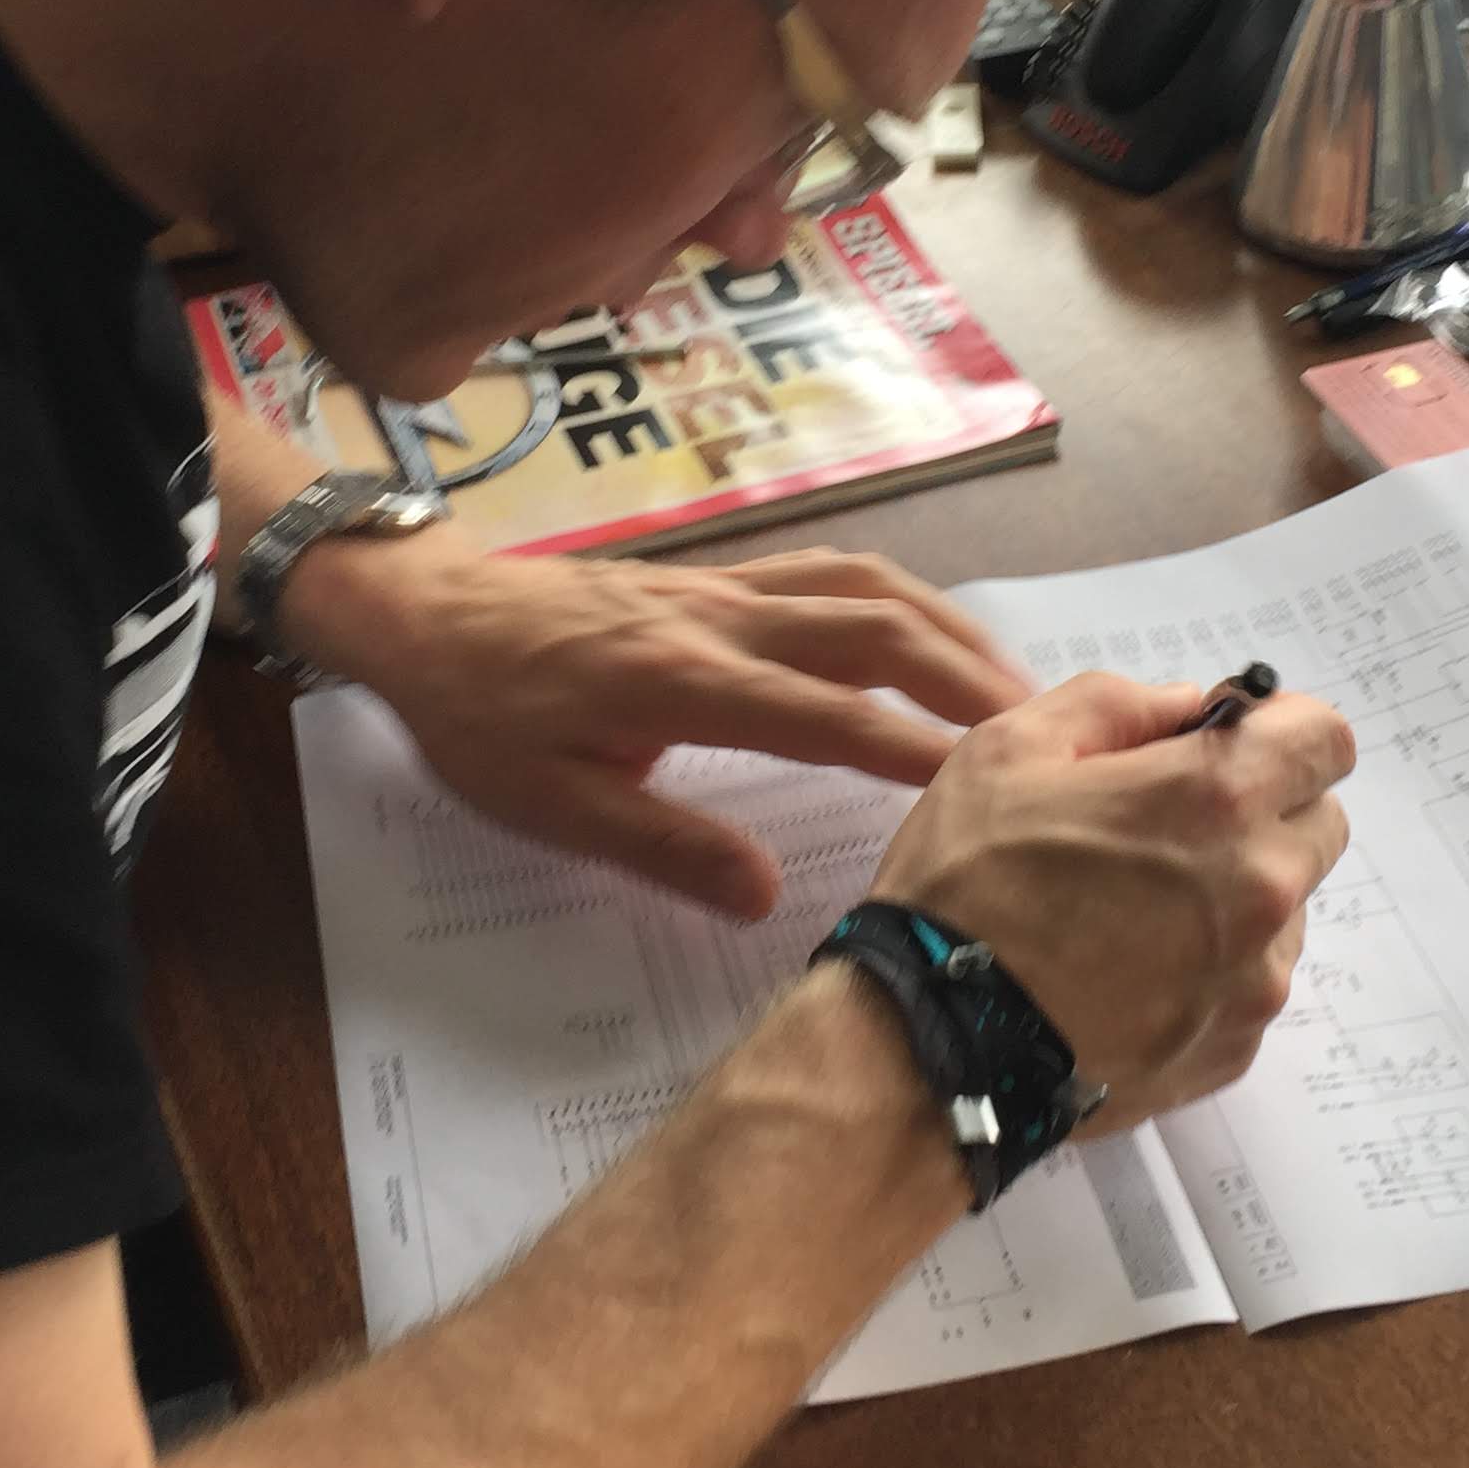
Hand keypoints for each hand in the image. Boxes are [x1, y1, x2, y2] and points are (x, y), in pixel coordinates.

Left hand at [279, 531, 1032, 917]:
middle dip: (966, 679)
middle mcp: (720, 620)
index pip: (827, 716)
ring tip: (1009, 686)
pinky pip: (831, 573)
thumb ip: (662, 848)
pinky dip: (900, 600)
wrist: (426, 613)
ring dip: (948, 630)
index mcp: (680, 681)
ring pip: (865, 588)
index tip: (989, 785)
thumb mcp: (546, 806)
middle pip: (875, 629)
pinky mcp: (718, 577)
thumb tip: (767, 895)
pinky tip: (929, 636)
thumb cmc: (478, 718)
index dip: (914, 750)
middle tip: (1042, 734)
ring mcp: (724, 587)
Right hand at [865, 675, 1355, 1128]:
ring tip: (1136, 914)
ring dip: (1237, 895)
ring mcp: (1255, 978)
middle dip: (1262, 811)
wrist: (935, 1043)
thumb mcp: (1010, 748)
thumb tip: (1187, 707)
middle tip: (1167, 830)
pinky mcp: (1235, 1047)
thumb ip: (1116, 704)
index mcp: (1216, 798)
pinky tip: (1130, 973)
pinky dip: (1211, 969)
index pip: (1326, 739)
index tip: (1223, 748)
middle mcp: (1260, 888)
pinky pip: (1250, 983)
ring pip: (1286, 909)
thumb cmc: (964, 883)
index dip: (1278, 732)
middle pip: (1318, 824)